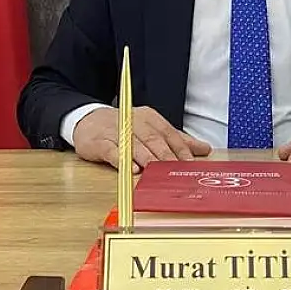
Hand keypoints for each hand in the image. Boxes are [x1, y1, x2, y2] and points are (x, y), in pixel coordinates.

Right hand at [72, 106, 211, 173]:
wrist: (88, 121)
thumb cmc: (124, 127)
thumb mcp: (151, 129)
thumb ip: (176, 139)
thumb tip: (203, 148)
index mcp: (149, 118)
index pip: (168, 132)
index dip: (180, 148)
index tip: (190, 162)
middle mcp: (134, 122)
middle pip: (153, 139)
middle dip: (167, 155)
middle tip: (177, 170)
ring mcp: (116, 131)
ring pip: (135, 145)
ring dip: (148, 159)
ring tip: (158, 171)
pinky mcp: (100, 142)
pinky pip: (113, 151)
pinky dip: (123, 160)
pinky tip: (133, 170)